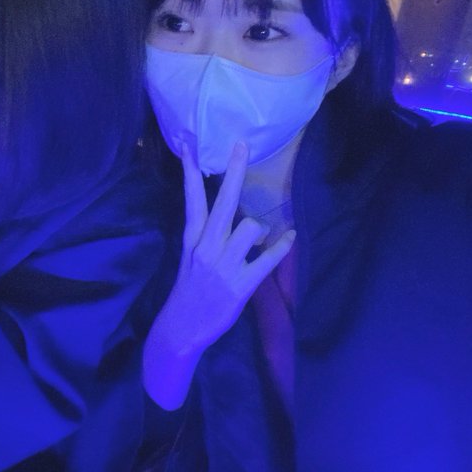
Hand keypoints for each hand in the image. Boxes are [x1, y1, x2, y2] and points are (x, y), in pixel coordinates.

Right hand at [166, 141, 294, 352]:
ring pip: (250, 227)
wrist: (181, 326)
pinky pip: (268, 258)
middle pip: (223, 201)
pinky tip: (290, 237)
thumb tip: (228, 211)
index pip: (191, 197)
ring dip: (258, 230)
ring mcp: (223, 265)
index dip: (191, 170)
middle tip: (241, 146)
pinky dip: (282, 246)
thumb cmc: (189, 287)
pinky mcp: (240, 285)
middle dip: (234, 171)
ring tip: (256, 241)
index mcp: (193, 237)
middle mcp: (206, 246)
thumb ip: (205, 232)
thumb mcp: (190, 255)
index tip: (190, 144)